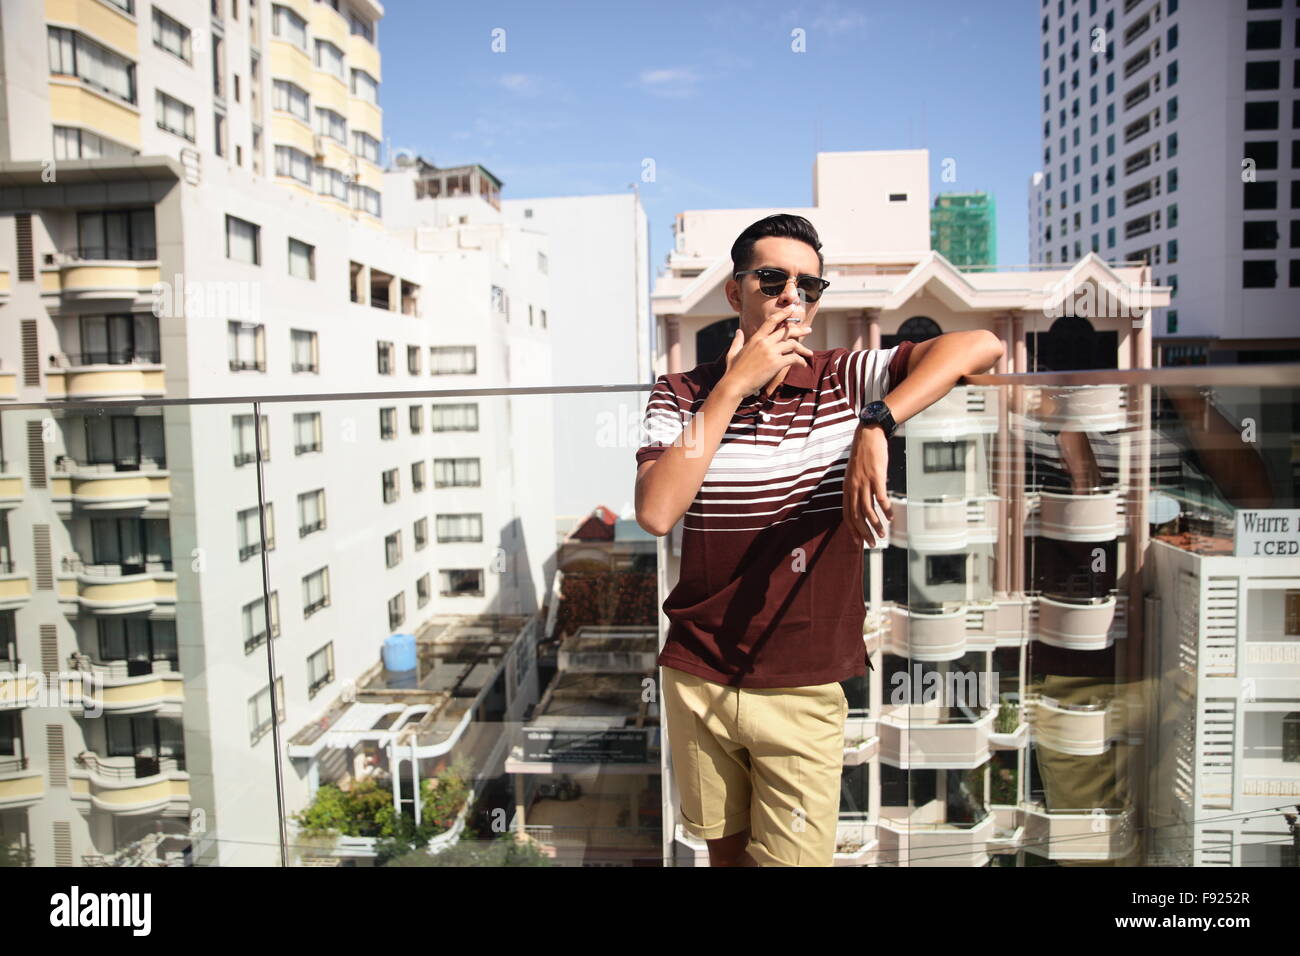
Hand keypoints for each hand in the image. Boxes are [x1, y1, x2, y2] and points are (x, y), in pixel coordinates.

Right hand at [720, 305, 813, 396]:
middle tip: (808, 330)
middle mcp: (764, 342)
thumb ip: (737, 341)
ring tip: (809, 353)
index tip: (792, 308)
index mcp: (755, 338)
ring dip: (803, 348)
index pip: (772, 321)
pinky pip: (793, 358)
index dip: (783, 313)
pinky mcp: (775, 363)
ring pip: (792, 344)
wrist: (734, 385)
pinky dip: (800, 361)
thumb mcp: (733, 352)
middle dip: (799, 330)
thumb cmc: (732, 371)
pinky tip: (802, 364)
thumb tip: (738, 331)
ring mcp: (770, 352)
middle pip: (786, 331)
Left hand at [844, 422, 891, 546]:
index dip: (852, 529)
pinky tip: (891, 516)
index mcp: (847, 487)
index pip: (846, 514)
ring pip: (868, 510)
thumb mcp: (854, 473)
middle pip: (856, 515)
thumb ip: (856, 488)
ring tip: (882, 534)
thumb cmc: (863, 454)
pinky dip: (886, 510)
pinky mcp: (876, 476)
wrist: (868, 434)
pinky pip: (881, 498)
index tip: (858, 542)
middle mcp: (853, 486)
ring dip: (875, 525)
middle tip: (872, 544)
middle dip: (863, 532)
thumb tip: (863, 502)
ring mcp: (864, 481)